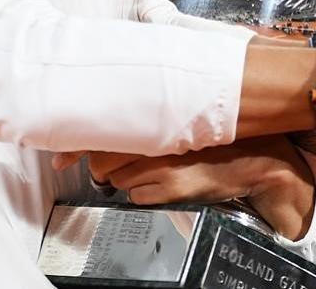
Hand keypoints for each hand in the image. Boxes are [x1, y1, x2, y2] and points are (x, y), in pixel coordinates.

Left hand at [84, 136, 315, 239]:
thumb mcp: (182, 118)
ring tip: (149, 169)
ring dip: (124, 177)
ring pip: (117, 179)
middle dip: (104, 164)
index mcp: (157, 118)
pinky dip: (141, 193)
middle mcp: (155, 140)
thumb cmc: (218, 136)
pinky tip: (159, 183)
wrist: (255, 160)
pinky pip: (137, 197)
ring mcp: (163, 166)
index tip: (60, 155)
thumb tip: (107, 132)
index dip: (75, 145)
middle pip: (102, 160)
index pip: (102, 131)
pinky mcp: (172, 188)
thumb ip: (147, 118)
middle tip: (120, 162)